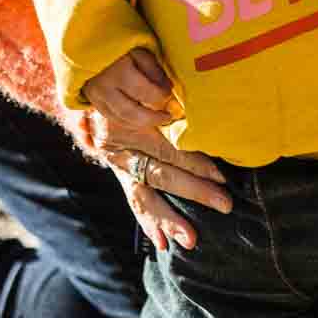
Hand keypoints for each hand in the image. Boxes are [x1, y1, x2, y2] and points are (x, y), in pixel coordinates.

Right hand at [80, 47, 176, 130]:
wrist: (88, 45)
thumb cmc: (119, 46)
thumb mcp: (139, 50)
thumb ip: (154, 69)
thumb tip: (168, 89)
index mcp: (118, 72)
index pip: (144, 93)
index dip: (160, 97)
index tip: (170, 94)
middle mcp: (104, 88)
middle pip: (131, 113)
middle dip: (153, 119)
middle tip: (168, 118)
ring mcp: (96, 97)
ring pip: (120, 119)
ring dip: (141, 124)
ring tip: (157, 121)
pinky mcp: (92, 102)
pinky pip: (112, 118)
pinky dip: (128, 122)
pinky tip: (141, 120)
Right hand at [83, 48, 230, 251]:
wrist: (94, 82)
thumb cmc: (132, 75)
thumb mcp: (146, 75)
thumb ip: (169, 91)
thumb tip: (208, 102)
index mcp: (133, 120)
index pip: (169, 146)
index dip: (196, 160)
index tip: (221, 175)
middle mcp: (123, 145)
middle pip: (161, 172)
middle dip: (194, 191)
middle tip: (224, 204)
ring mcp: (119, 162)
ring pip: (146, 194)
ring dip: (169, 218)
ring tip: (190, 239)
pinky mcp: (120, 172)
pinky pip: (135, 200)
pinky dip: (149, 222)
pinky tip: (163, 243)